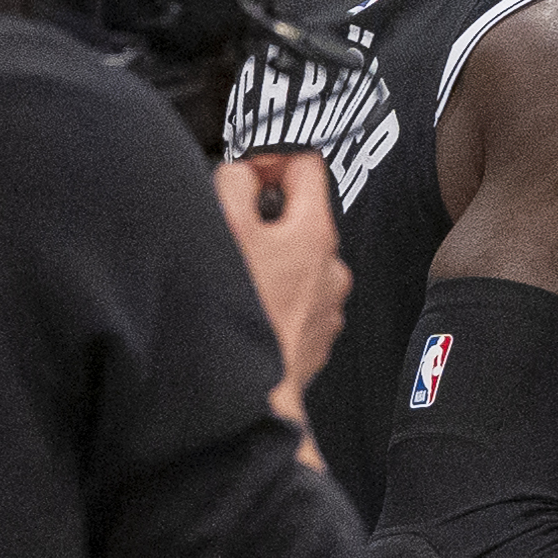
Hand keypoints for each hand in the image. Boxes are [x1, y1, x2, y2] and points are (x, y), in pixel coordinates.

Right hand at [213, 154, 350, 457]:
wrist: (248, 396)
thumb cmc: (237, 315)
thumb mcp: (224, 230)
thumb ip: (235, 184)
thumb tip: (244, 171)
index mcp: (315, 234)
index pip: (308, 166)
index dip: (272, 161)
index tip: (246, 174)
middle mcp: (333, 266)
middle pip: (301, 216)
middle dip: (265, 218)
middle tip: (229, 234)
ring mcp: (329, 304)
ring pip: (298, 261)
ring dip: (270, 260)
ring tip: (235, 278)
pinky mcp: (318, 336)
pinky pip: (298, 298)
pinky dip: (275, 295)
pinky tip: (248, 309)